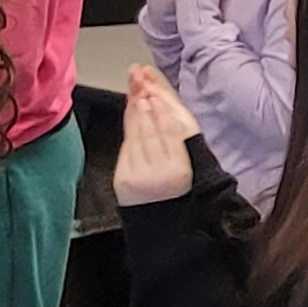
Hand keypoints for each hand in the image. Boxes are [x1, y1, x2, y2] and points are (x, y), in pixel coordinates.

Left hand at [114, 62, 195, 203]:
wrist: (160, 219)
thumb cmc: (175, 188)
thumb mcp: (185, 166)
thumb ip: (176, 141)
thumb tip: (163, 108)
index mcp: (180, 170)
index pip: (170, 135)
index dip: (162, 113)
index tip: (156, 96)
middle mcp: (159, 174)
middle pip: (150, 132)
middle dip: (145, 107)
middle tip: (141, 86)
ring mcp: (138, 177)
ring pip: (135, 138)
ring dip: (135, 114)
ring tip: (136, 95)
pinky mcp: (122, 179)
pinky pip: (125, 148)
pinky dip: (128, 129)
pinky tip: (130, 115)